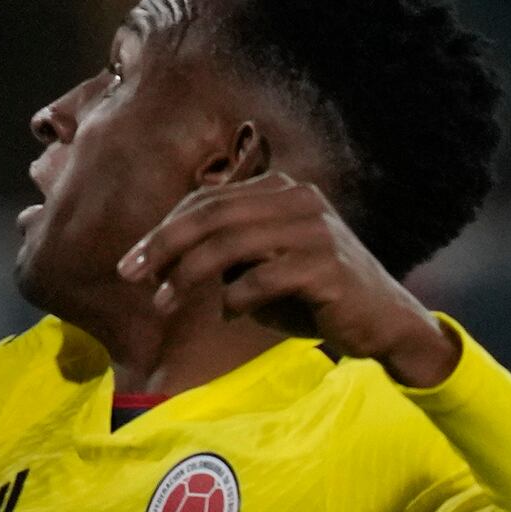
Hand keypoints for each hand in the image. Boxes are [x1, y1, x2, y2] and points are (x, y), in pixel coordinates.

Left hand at [117, 176, 456, 384]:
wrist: (381, 322)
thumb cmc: (309, 295)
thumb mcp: (259, 264)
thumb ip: (221, 251)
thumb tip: (156, 255)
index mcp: (280, 190)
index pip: (207, 200)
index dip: (163, 229)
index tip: (131, 262)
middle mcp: (298, 199)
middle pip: (212, 215)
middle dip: (163, 246)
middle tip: (129, 276)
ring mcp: (315, 229)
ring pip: (231, 243)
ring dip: (188, 275)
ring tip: (163, 303)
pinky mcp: (327, 266)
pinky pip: (263, 278)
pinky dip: (236, 298)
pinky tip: (229, 314)